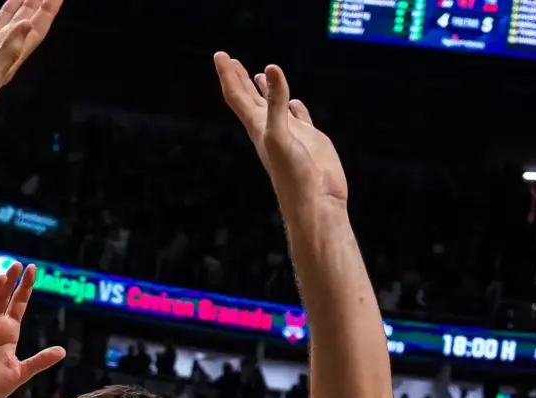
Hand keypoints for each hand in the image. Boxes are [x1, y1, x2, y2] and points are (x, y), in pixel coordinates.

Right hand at [0, 264, 67, 397]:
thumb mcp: (21, 372)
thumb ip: (40, 361)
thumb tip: (62, 351)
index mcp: (8, 331)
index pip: (17, 303)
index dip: (24, 287)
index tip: (31, 269)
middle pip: (2, 298)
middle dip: (9, 281)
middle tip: (17, 264)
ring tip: (2, 277)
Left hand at [214, 55, 347, 208]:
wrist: (316, 204)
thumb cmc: (294, 176)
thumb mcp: (281, 135)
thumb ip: (275, 103)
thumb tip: (270, 69)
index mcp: (258, 127)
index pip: (237, 95)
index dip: (228, 75)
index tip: (220, 55)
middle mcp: (270, 128)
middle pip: (249, 98)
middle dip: (238, 78)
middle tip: (228, 59)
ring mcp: (290, 133)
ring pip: (273, 106)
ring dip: (263, 90)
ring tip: (257, 74)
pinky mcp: (309, 139)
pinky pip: (298, 117)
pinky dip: (294, 105)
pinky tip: (294, 101)